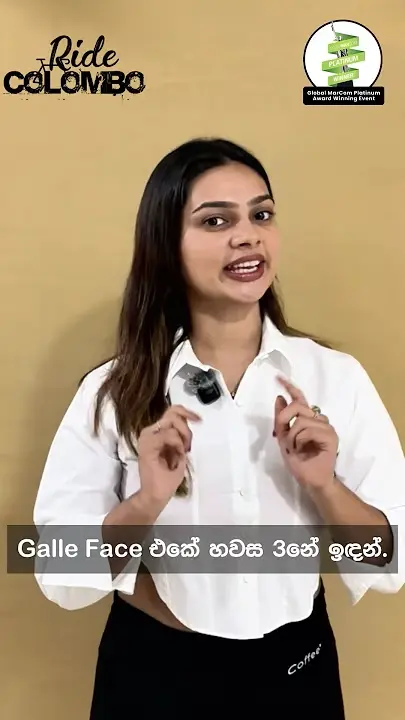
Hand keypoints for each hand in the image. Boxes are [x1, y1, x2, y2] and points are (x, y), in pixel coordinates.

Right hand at [137, 405, 200, 505]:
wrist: (156, 495)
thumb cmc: (167, 477)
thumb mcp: (179, 451)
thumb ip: (180, 436)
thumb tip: (187, 422)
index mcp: (156, 432)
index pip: (172, 412)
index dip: (186, 412)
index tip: (198, 419)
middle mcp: (150, 431)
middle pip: (173, 414)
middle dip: (186, 428)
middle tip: (187, 446)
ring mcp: (147, 437)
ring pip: (171, 422)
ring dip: (182, 437)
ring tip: (180, 452)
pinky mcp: (147, 445)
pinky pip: (167, 435)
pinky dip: (176, 443)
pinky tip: (176, 454)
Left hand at [273, 376, 338, 492]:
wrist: (310, 480)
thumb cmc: (299, 461)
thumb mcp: (283, 438)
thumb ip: (281, 419)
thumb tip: (279, 398)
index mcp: (308, 419)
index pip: (300, 399)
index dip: (290, 387)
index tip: (278, 378)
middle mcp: (318, 419)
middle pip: (298, 406)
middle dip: (284, 419)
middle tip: (283, 436)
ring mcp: (326, 427)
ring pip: (302, 420)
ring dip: (292, 437)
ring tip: (295, 448)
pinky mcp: (331, 436)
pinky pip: (309, 430)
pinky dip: (299, 441)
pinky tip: (302, 450)